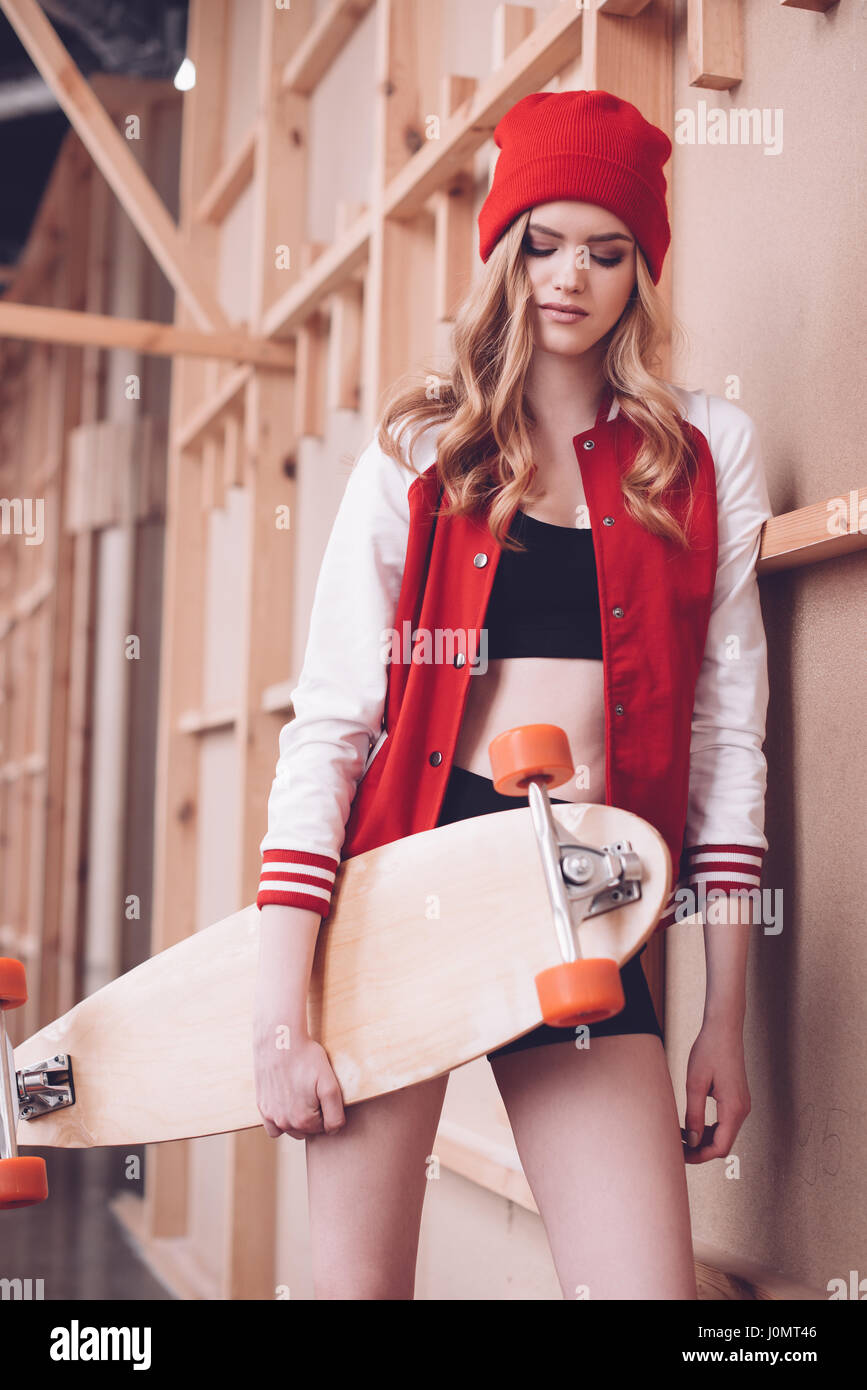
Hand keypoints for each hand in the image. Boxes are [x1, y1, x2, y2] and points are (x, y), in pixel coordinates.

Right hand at [254, 1023, 345, 1140]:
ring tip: (300, 1093)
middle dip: (313, 1115)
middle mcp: (285, 1123)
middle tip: (312, 1090)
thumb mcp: (329, 1084)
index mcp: (304, 1121)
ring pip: (291, 1129)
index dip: (327, 1110)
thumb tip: (333, 1131)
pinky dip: (281, 1121)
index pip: (324, 1127)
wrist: (279, 1042)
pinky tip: (287, 1102)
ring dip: (298, 1118)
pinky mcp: (262, 1107)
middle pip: (308, 1130)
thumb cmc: (306, 1059)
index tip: (323, 1091)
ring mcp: (271, 1116)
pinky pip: (273, 1128)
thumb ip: (335, 1113)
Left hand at [681, 1018, 750, 1163]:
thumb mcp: (695, 1084)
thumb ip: (693, 1114)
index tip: (680, 1154)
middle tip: (677, 1146)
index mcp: (734, 1109)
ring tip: (681, 1134)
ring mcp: (741, 1105)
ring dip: (703, 1139)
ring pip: (724, 1134)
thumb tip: (692, 1141)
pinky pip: (724, 1123)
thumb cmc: (709, 1051)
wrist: (724, 1029)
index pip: (720, 1148)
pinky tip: (692, 1123)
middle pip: (723, 1144)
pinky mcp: (737, 1099)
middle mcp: (742, 1110)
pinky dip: (709, 1128)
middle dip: (700, 1149)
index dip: (699, 1155)